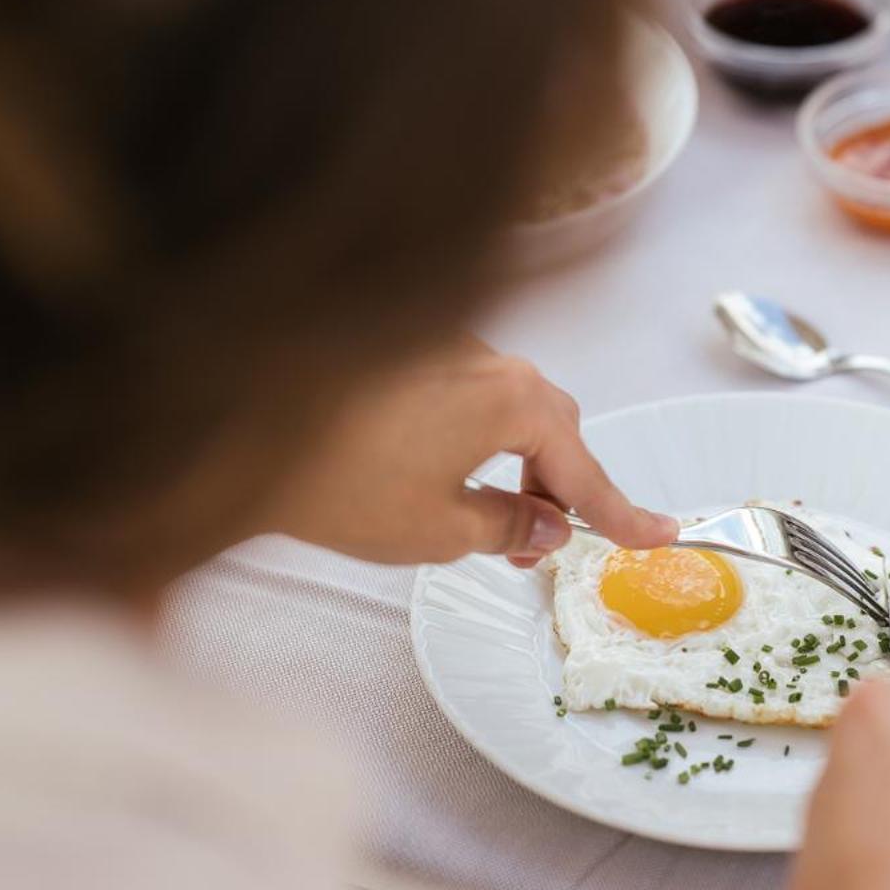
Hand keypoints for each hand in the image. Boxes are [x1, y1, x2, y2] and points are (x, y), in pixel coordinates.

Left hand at [267, 336, 675, 564]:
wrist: (228, 423)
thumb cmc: (334, 478)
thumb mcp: (436, 529)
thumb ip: (507, 526)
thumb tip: (544, 526)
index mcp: (512, 401)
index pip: (584, 470)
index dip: (620, 514)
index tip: (660, 534)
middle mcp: (487, 358)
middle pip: (550, 426)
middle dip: (553, 487)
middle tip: (534, 545)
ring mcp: (443, 344)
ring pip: (504, 407)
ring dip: (507, 461)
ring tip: (477, 520)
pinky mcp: (402, 344)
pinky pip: (463, 391)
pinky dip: (469, 435)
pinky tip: (430, 471)